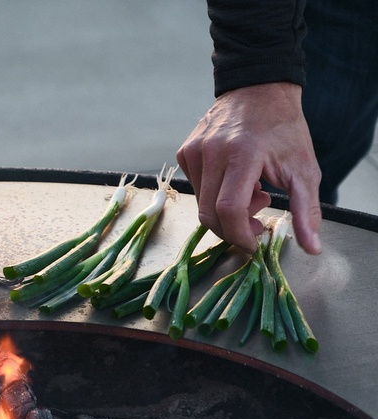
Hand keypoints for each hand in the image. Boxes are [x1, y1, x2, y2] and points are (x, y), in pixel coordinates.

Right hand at [176, 82, 322, 254]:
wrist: (258, 90)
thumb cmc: (284, 128)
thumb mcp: (304, 169)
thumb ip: (307, 210)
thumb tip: (312, 248)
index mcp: (242, 155)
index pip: (228, 209)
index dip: (239, 234)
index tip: (253, 242)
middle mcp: (212, 152)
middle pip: (209, 214)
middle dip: (232, 229)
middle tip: (256, 221)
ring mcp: (194, 151)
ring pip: (201, 203)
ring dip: (225, 210)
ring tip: (250, 192)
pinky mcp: (186, 152)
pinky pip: (197, 188)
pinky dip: (216, 195)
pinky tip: (236, 180)